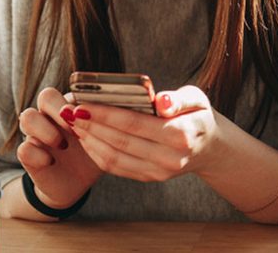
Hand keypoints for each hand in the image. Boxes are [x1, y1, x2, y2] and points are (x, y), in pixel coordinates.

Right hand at [16, 87, 101, 207]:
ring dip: (45, 130)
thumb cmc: (96, 153)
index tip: (90, 115)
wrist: (77, 183)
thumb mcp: (108, 136)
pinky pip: (23, 149)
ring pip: (27, 117)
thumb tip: (135, 106)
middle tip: (74, 128)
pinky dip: (37, 155)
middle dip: (60, 109)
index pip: (72, 87)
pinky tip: (51, 162)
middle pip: (45, 95)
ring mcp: (37, 134)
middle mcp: (52, 115)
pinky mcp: (29, 156)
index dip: (78, 100)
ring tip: (62, 145)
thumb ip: (113, 121)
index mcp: (72, 105)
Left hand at [71, 85, 226, 182]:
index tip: (82, 103)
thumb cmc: (198, 114)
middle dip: (90, 126)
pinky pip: (117, 168)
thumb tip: (160, 101)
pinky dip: (97, 153)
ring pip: (115, 158)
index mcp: (181, 135)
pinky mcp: (150, 178)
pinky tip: (85, 138)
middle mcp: (169, 158)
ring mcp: (159, 172)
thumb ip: (178, 99)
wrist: (210, 147)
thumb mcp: (197, 99)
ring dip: (89, 141)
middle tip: (68, 111)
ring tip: (72, 123)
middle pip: (120, 142)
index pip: (134, 124)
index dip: (105, 114)